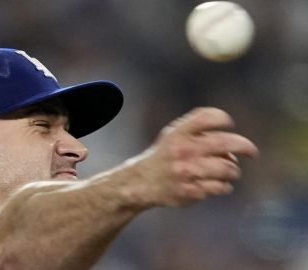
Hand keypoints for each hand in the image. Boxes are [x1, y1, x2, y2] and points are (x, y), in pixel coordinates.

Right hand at [123, 107, 258, 207]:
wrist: (142, 182)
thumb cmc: (165, 155)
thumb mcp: (173, 134)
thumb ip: (197, 127)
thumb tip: (233, 139)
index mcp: (178, 133)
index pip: (207, 117)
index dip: (223, 118)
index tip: (229, 124)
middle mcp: (182, 151)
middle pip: (226, 143)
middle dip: (246, 147)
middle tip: (252, 153)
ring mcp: (186, 172)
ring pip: (228, 169)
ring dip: (234, 171)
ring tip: (230, 172)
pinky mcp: (190, 191)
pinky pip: (221, 187)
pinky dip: (225, 186)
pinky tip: (219, 184)